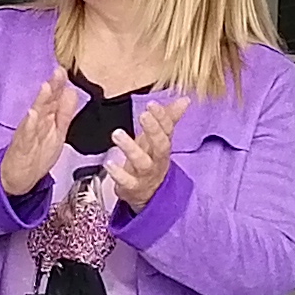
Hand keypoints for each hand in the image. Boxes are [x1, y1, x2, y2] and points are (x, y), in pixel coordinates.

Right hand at [1, 73, 77, 198]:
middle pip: (45, 102)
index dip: (60, 84)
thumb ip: (65, 112)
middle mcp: (37, 123)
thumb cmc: (37, 154)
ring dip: (40, 101)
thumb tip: (72, 91)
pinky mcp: (21, 147)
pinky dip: (29, 125)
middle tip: (58, 71)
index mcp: (47, 119)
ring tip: (46, 87)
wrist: (18, 178)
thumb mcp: (57, 132)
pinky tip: (32, 115)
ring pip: (35, 115)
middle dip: (52, 86)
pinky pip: (26, 135)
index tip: (65, 69)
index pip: (55, 98)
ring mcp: (28, 134)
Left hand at [100, 95, 183, 212]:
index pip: (167, 130)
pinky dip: (117, 173)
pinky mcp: (132, 188)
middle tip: (143, 115)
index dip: (161, 117)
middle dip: (153, 129)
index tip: (152, 105)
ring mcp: (145, 175)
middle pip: (160, 145)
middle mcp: (157, 160)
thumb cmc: (152, 161)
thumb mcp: (160, 139)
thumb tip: (184, 99)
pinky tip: (109, 163)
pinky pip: (126, 181)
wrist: (148, 194)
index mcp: (163, 146)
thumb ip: (169, 118)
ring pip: (142, 162)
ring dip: (130, 148)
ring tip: (117, 134)